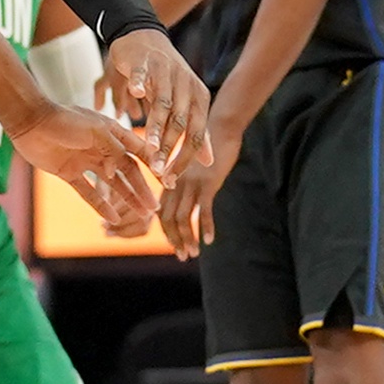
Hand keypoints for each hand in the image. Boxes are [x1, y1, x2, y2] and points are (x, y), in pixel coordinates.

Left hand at [12, 103, 160, 237]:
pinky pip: (88, 192)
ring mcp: (85, 160)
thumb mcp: (94, 130)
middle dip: (142, 189)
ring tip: (142, 215)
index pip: (138, 151)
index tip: (168, 181)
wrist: (29, 120)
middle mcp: (101, 147)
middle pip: (127, 172)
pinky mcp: (69, 172)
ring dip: (126, 198)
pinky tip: (112, 218)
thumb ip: (112, 149)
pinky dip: (100, 205)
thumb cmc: (63, 119)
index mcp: (112, 132)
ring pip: (111, 184)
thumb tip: (118, 173)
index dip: (154, 165)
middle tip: (154, 208)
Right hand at [102, 28, 212, 182]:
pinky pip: (142, 74)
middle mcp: (186, 86)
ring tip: (149, 148)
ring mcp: (166, 72)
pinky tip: (135, 93)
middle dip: (169, 149)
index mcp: (198, 99)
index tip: (170, 180)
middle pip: (180, 123)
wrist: (146, 38)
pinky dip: (139, 82)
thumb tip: (209, 162)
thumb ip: (196, 133)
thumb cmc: (165, 78)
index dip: (184, 160)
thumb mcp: (184, 105)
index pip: (195, 135)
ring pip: (163, 103)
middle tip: (158, 172)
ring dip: (156, 127)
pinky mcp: (146, 61)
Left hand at [155, 122, 241, 260]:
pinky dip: (206, 227)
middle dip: (174, 240)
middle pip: (168, 218)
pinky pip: (203, 209)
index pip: (162, 212)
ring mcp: (190, 183)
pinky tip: (210, 240)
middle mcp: (176, 183)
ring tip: (193, 253)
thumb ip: (186, 183)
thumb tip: (186, 200)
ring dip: (188, 238)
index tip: (174, 247)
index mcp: (171, 181)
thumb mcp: (193, 166)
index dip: (166, 232)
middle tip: (182, 256)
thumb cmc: (208, 147)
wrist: (221, 127)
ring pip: (183, 217)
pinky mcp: (207, 182)